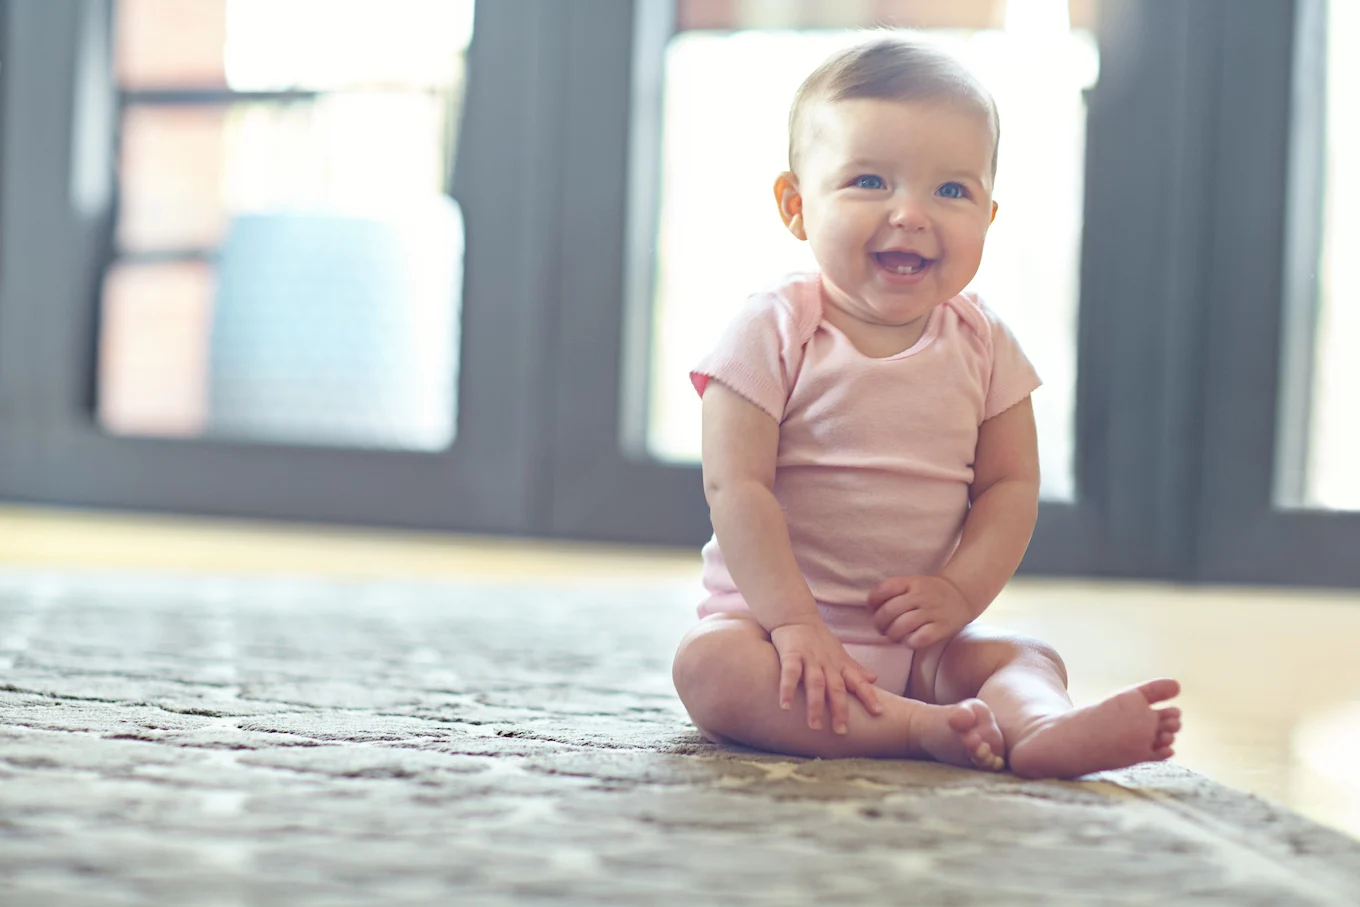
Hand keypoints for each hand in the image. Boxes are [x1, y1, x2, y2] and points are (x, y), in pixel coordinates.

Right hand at [768, 620, 882, 733]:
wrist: (795, 613)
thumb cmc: (817, 637)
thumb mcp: (839, 652)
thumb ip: (855, 668)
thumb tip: (875, 679)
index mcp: (839, 664)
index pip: (858, 681)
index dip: (869, 696)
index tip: (879, 712)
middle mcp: (827, 663)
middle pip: (836, 688)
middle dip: (840, 710)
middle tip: (841, 731)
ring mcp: (810, 658)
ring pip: (815, 683)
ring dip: (816, 705)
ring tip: (814, 726)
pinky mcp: (791, 654)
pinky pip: (790, 673)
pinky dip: (788, 689)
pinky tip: (785, 706)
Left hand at [868, 575, 976, 649]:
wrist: (960, 595)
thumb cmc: (928, 592)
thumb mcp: (911, 583)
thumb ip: (891, 591)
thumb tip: (870, 607)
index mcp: (911, 582)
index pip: (883, 589)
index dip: (872, 601)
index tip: (873, 609)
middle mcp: (921, 595)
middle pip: (889, 611)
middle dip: (880, 624)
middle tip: (882, 628)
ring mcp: (932, 611)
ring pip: (902, 626)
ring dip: (892, 635)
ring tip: (893, 636)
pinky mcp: (942, 627)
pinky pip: (920, 638)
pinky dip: (910, 642)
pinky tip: (909, 641)